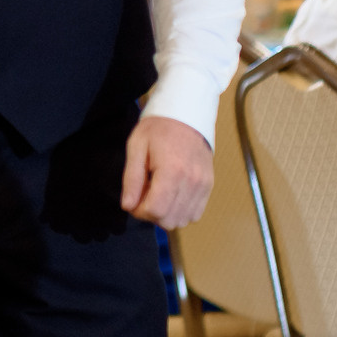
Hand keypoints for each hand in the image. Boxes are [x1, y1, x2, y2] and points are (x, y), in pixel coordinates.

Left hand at [122, 113, 213, 227]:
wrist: (187, 115)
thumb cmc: (158, 129)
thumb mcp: (136, 147)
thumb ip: (131, 178)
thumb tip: (128, 206)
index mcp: (172, 170)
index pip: (155, 210)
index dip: (139, 211)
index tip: (134, 200)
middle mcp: (191, 181)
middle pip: (169, 220)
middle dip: (151, 215)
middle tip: (144, 197)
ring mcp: (203, 185)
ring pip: (183, 220)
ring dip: (166, 215)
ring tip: (159, 196)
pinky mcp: (209, 186)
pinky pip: (195, 214)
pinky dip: (181, 212)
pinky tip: (172, 197)